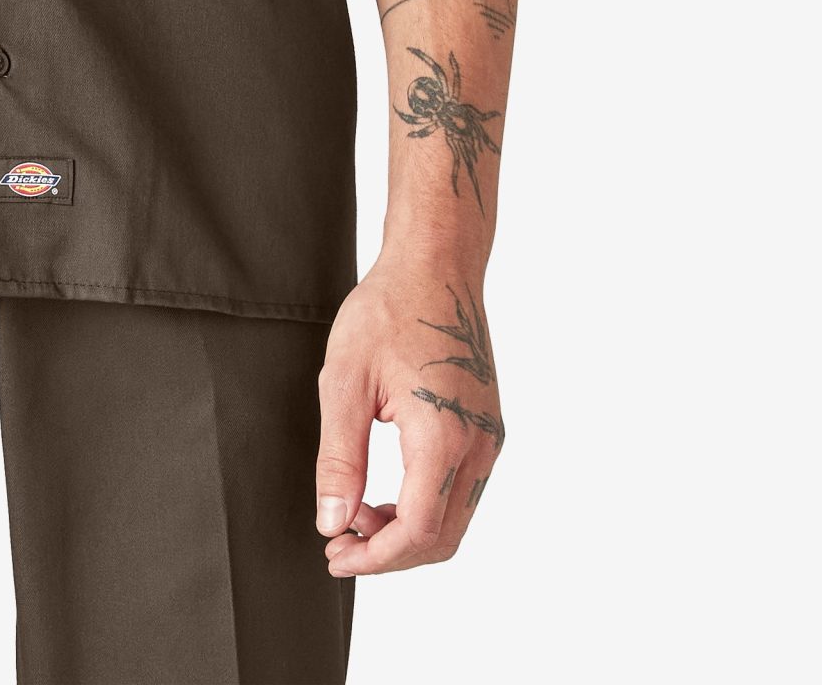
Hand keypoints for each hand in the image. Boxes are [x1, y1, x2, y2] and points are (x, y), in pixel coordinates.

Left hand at [314, 254, 503, 575]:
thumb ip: (340, 458)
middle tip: (340, 545)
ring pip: (455, 519)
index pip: (417, 530)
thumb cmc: (388, 310)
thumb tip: (333, 522)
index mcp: (442, 435)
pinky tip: (385, 492)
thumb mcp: (345, 380)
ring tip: (356, 515)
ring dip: (407, 532)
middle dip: (390, 554)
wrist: (436, 265)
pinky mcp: (488, 429)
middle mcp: (478, 445)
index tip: (335, 554)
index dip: (375, 557)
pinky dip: (426, 508)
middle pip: (442, 538)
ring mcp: (488, 438)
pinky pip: (462, 492)